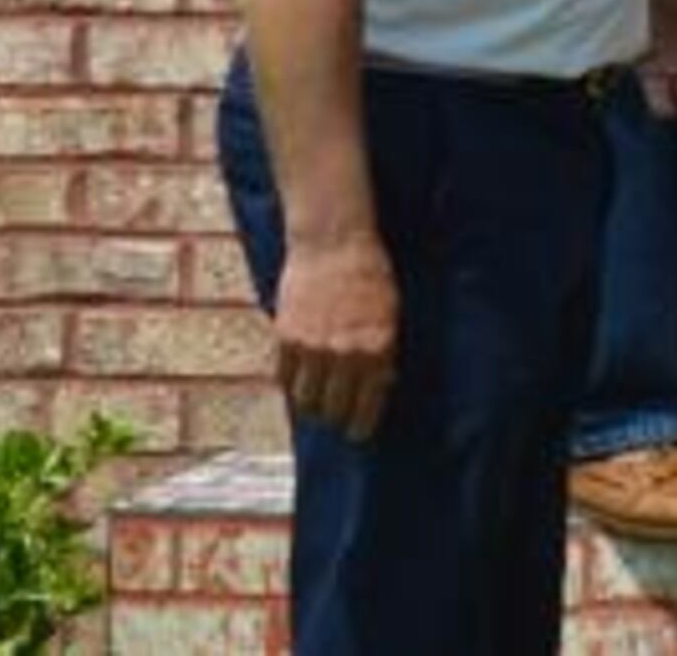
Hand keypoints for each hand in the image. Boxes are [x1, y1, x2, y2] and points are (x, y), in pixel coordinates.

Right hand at [270, 234, 398, 440]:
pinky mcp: (286, 337)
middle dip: (336, 420)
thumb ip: (384, 352)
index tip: (358, 433)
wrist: (334, 243)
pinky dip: (290, 386)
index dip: (361, 426)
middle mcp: (344, 353)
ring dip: (311, 408)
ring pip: (305, 400)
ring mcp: (312, 347)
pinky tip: (298, 384)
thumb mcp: (391, 314)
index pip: (366, 406)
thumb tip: (380, 386)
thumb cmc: (371, 274)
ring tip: (316, 405)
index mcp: (377, 349)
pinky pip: (284, 379)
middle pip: (333, 410)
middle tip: (336, 420)